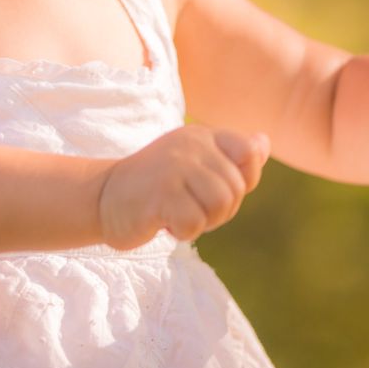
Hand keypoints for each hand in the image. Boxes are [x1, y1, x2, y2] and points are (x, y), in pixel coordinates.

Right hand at [97, 125, 269, 249]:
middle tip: (189, 207)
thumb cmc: (156, 185)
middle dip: (220, 210)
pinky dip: (182, 232)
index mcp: (202, 135)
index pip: (249, 152)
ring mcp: (175, 166)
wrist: (104, 197)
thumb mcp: (195, 163)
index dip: (243, 180)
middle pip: (237, 187)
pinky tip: (163, 221)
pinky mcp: (161, 192)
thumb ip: (231, 156)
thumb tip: (264, 142)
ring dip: (203, 221)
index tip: (212, 188)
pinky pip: (196, 223)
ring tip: (178, 213)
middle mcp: (191, 145)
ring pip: (221, 205)